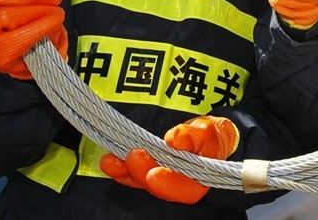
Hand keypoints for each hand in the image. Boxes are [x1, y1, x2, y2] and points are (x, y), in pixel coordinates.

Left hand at [100, 116, 239, 203]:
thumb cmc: (208, 135)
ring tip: (113, 159)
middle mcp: (179, 184)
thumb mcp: (207, 129)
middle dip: (144, 173)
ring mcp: (162, 180)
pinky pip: (133, 175)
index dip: (170, 183)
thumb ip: (196, 135)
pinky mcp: (148, 173)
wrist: (202, 135)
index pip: (187, 188)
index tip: (155, 173)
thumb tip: (178, 140)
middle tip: (135, 156)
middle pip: (162, 187)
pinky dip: (120, 169)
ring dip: (127, 171)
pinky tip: (109, 161)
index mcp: (200, 179)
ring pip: (144, 182)